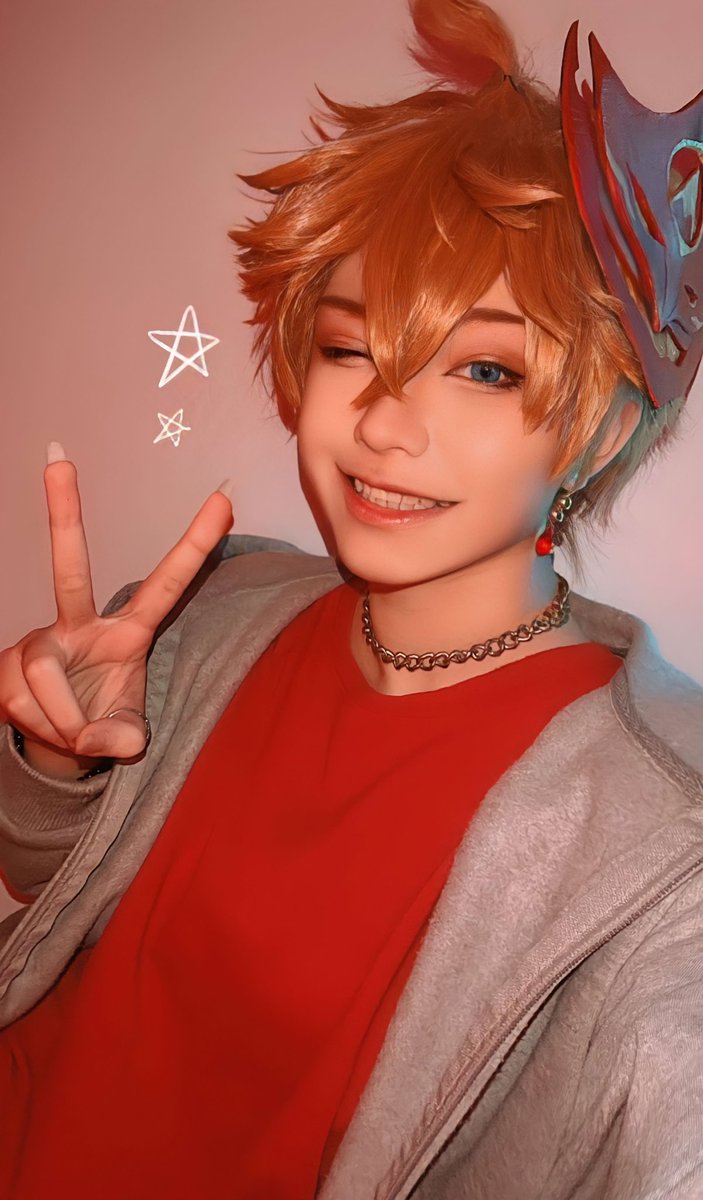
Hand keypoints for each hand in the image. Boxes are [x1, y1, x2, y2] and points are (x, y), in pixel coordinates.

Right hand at [0, 446, 233, 769]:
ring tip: (75, 733)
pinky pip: (28, 703)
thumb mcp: (126, 734)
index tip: (225, 497)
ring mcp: (38, 642)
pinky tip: (47, 728)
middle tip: (58, 457)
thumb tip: (95, 739)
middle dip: (64, 513)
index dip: (196, 545)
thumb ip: (121, 737)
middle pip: (69, 568)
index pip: (166, 585)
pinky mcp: (8, 665)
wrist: (55, 741)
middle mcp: (77, 625)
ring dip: (66, 724)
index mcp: (126, 632)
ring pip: (45, 683)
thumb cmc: (101, 721)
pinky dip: (48, 731)